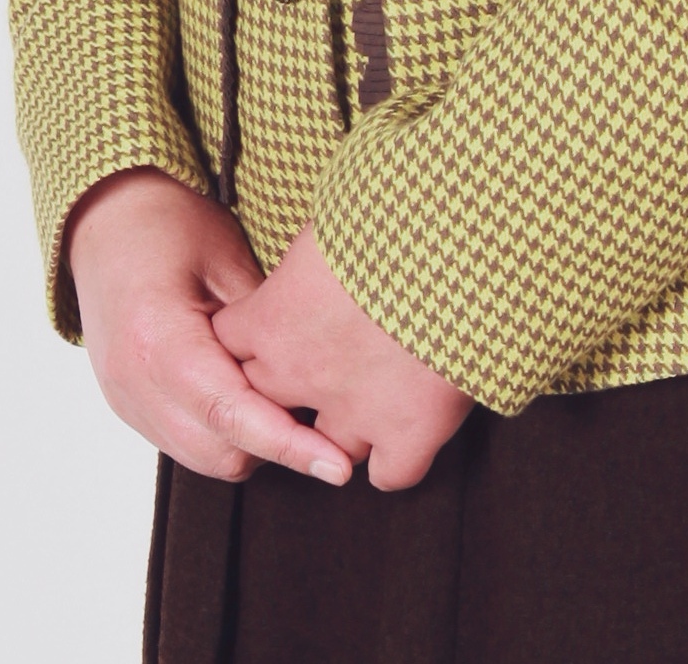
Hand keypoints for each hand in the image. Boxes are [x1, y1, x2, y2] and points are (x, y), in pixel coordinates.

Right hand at [66, 170, 352, 485]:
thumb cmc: (167, 225)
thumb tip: (315, 373)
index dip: (289, 444)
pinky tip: (246, 395)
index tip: (337, 464)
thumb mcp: (227, 257)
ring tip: (282, 398)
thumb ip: (264, 324)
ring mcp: (126, 400)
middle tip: (319, 410)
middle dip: (275, 443)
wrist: (106, 221)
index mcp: (157, 340)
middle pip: (220, 450)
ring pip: (204, 457)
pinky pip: (184, 444)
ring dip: (249, 443)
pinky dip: (221, 433)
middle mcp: (134, 382)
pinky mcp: (128, 407)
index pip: (231, 413)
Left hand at [212, 222, 472, 491]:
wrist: (458, 240)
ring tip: (370, 396)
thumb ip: (307, 257)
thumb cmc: (392, 213)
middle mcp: (301, 374)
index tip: (276, 323)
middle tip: (321, 363)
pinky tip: (407, 434)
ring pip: (326, 449)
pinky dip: (398, 458)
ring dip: (342, 429)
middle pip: (266, 404)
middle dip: (286, 392)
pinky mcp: (408, 434)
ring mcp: (354, 412)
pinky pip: (389, 474)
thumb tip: (313, 255)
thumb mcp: (329, 221)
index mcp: (272, 317)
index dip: (252, 336)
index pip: (229, 344)